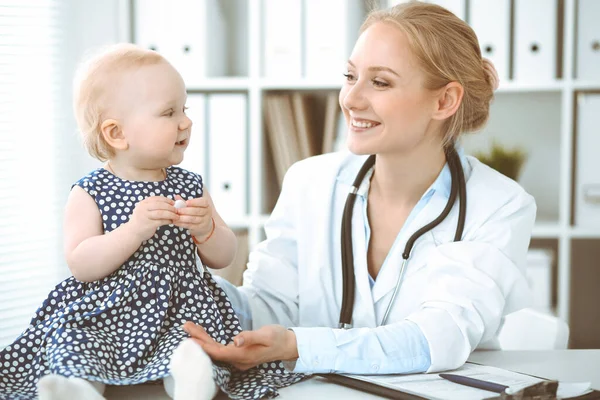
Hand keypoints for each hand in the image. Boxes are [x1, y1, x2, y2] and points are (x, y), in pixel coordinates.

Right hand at [127, 196, 177, 241]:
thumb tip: (171, 203)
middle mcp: (143, 208)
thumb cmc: (142, 220)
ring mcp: (145, 217)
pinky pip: (161, 221)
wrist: (132, 232)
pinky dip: (168, 221)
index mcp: (143, 203)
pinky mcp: (148, 225)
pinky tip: (171, 221)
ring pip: (161, 213)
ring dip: (171, 214)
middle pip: (160, 205)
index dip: (167, 200)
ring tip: (177, 216)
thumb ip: (154, 206)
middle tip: (177, 210)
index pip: (157, 199)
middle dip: (170, 207)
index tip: (173, 203)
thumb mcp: (145, 210)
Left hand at [172, 195, 213, 240]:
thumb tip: (176, 196)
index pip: (202, 202)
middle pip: (197, 211)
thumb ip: (184, 201)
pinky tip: (176, 222)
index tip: (186, 202)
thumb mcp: (193, 206)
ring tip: (176, 217)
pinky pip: (190, 225)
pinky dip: (182, 224)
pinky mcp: (199, 227)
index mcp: (206, 204)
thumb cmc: (197, 212)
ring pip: (193, 219)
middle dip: (186, 211)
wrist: (204, 225)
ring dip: (183, 218)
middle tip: (177, 210)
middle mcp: (207, 212)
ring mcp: (204, 221)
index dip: (194, 202)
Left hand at [182, 322, 298, 370]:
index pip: (219, 351)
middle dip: (199, 340)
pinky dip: (211, 342)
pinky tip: (204, 336)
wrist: (288, 345)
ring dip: (203, 340)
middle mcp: (239, 360)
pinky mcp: (239, 354)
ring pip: (216, 350)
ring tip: (190, 329)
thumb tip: (235, 340)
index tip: (191, 336)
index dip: (204, 345)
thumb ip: (250, 337)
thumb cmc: (278, 338)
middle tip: (186, 326)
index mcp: (244, 355)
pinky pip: (221, 349)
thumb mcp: (267, 335)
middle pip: (214, 351)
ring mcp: (239, 358)